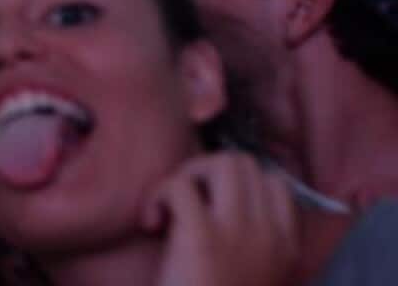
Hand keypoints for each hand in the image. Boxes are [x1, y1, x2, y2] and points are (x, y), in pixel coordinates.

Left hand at [145, 153, 296, 285]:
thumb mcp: (249, 273)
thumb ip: (250, 241)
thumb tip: (217, 198)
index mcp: (285, 246)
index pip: (275, 183)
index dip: (237, 183)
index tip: (210, 205)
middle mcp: (270, 234)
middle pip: (244, 163)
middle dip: (206, 173)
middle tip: (184, 203)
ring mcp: (239, 232)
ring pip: (219, 163)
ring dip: (186, 176)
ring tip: (170, 208)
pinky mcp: (202, 236)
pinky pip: (180, 185)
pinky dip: (157, 196)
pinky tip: (151, 224)